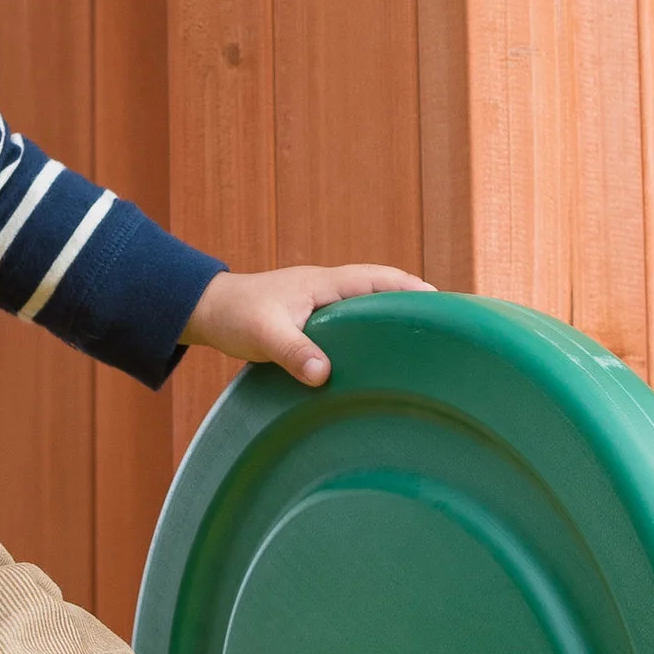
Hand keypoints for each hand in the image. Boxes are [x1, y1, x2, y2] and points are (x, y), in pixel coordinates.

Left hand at [180, 262, 431, 385]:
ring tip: (422, 348)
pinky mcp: (313, 323)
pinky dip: (370, 337)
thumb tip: (324, 374)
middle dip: (412, 305)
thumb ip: (293, 351)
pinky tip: (379, 361)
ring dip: (391, 322)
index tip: (443, 304)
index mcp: (325, 283)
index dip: (410, 289)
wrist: (207, 311)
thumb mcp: (263, 335)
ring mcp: (321, 306)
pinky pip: (352, 326)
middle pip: (381, 292)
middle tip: (446, 330)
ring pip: (367, 310)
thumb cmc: (235, 315)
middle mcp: (328, 290)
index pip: (378, 278)